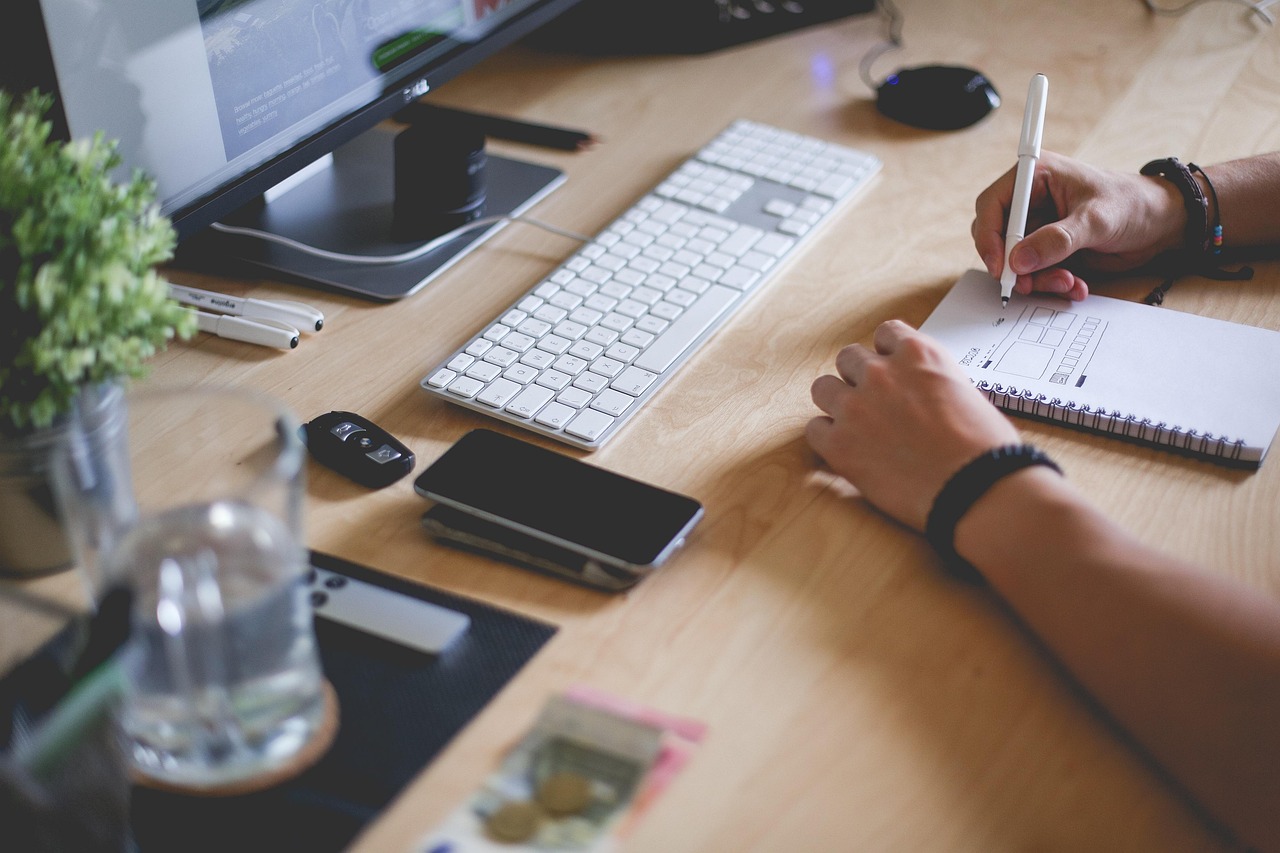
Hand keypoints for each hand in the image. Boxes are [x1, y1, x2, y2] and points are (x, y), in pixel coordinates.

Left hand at [807, 321, 1019, 531]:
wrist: (976, 488)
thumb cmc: (985, 448)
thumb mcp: (966, 392)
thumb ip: (933, 381)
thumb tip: (922, 392)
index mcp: (918, 354)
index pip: (885, 334)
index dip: (886, 354)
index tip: (891, 371)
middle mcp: (881, 373)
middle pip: (848, 358)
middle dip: (859, 378)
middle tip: (873, 403)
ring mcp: (856, 407)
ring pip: (823, 388)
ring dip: (837, 403)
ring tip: (856, 426)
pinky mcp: (839, 444)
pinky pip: (814, 429)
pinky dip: (828, 439)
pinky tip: (847, 451)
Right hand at [972, 151, 1185, 299]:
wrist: (1161, 224)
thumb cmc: (1133, 204)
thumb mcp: (1096, 220)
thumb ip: (1057, 240)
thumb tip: (1020, 260)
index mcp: (1035, 178)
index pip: (991, 205)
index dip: (989, 236)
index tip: (1001, 265)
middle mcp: (1030, 203)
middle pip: (997, 238)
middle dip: (1013, 265)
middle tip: (1029, 284)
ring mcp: (1038, 228)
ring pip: (1016, 262)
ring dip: (1037, 279)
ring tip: (1068, 283)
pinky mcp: (1049, 251)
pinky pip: (1035, 274)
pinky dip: (1051, 284)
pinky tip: (1075, 285)